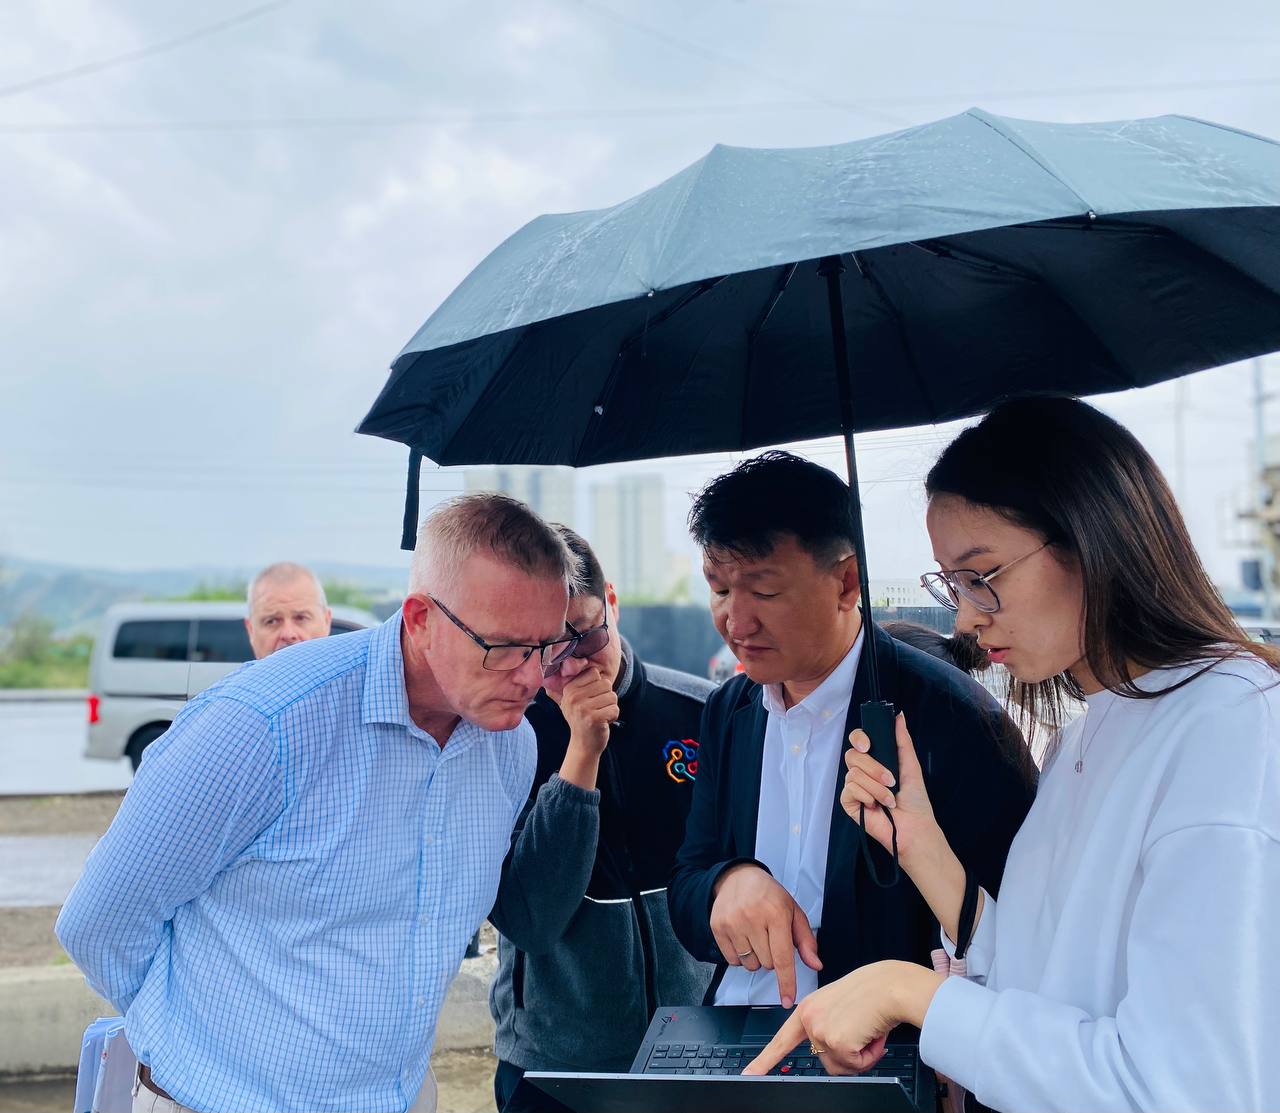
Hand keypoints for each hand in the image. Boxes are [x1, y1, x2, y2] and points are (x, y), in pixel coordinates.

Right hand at [546, 666, 617, 756]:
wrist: (583, 745)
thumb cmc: (582, 719)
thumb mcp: (572, 701)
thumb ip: (575, 684)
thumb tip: (573, 667)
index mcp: (569, 689)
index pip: (594, 673)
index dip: (598, 685)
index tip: (590, 698)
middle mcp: (573, 698)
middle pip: (605, 683)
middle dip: (606, 697)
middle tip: (596, 709)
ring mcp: (583, 709)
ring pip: (612, 696)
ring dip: (610, 707)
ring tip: (599, 715)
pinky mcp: (594, 719)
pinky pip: (614, 709)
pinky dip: (613, 716)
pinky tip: (603, 723)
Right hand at [710, 863, 821, 1008]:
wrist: (738, 877)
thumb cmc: (769, 895)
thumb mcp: (793, 912)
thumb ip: (806, 941)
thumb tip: (816, 965)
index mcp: (776, 914)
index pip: (783, 958)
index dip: (786, 982)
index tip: (787, 1000)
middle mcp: (753, 918)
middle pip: (767, 964)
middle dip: (772, 957)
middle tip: (769, 936)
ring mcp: (733, 923)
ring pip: (750, 964)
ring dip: (755, 957)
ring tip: (755, 935)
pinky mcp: (717, 927)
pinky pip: (732, 960)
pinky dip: (740, 956)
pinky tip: (742, 937)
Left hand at [743, 960, 943, 1076]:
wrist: (890, 985)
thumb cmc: (873, 992)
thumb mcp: (840, 1008)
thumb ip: (828, 1028)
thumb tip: (835, 1052)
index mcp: (808, 1009)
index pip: (782, 1039)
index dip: (765, 1060)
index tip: (749, 1074)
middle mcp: (809, 1018)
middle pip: (825, 1060)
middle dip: (850, 1054)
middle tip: (862, 1030)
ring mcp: (820, 1030)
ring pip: (841, 1066)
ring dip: (861, 1055)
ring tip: (867, 1029)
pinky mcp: (835, 1041)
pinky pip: (855, 1065)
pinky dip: (869, 1055)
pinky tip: (872, 1033)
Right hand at [841, 712, 942, 866]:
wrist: (914, 827)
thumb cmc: (915, 800)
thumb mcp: (911, 765)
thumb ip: (902, 740)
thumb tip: (899, 716)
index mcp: (875, 761)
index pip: (857, 741)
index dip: (859, 738)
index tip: (869, 746)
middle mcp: (862, 772)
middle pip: (852, 755)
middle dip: (874, 767)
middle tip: (891, 780)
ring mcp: (854, 787)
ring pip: (853, 774)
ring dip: (876, 787)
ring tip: (889, 799)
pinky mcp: (849, 803)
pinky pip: (850, 790)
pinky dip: (867, 796)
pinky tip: (876, 806)